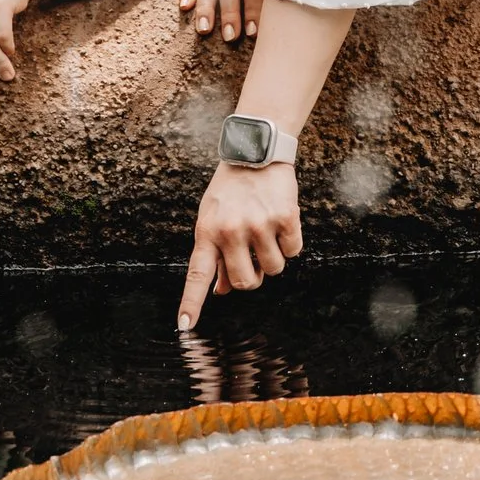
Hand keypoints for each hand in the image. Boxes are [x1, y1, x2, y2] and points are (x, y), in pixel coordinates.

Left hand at [177, 160, 300, 329]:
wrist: (255, 152)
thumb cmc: (230, 191)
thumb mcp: (212, 219)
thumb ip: (215, 255)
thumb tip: (221, 292)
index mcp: (207, 233)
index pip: (196, 275)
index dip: (192, 303)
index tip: (185, 327)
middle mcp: (230, 231)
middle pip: (246, 283)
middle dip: (253, 275)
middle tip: (252, 252)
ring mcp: (258, 225)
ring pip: (274, 270)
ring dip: (273, 257)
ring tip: (265, 230)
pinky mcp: (284, 218)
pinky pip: (293, 252)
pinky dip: (290, 242)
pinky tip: (281, 221)